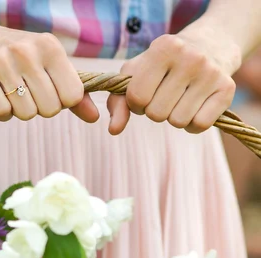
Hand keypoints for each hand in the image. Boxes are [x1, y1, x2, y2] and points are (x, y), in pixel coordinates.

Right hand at [0, 10, 98, 121]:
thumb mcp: (44, 64)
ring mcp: (2, 61)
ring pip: (25, 114)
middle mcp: (28, 51)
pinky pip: (1, 112)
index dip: (60, 102)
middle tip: (23, 93)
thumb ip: (71, 90)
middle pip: (50, 109)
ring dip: (16, 111)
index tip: (46, 91)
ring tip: (6, 92)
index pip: (72, 96)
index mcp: (50, 46)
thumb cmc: (10, 54)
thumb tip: (95, 117)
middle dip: (37, 109)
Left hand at [107, 33, 237, 134]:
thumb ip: (118, 101)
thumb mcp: (135, 74)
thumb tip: (114, 130)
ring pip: (178, 121)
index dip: (136, 104)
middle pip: (157, 113)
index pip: (137, 97)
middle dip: (154, 111)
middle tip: (163, 96)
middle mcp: (190, 58)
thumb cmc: (161, 65)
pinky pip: (200, 125)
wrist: (209, 45)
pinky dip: (192, 124)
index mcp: (163, 49)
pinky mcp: (227, 89)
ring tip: (178, 99)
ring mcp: (211, 73)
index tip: (143, 95)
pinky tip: (193, 107)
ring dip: (173, 118)